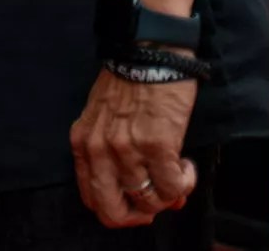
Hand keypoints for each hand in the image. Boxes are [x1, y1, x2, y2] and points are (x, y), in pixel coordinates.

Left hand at [69, 69, 197, 227]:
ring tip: (177, 173)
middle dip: (140, 215)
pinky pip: (173, 186)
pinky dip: (185, 183)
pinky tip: (186, 166)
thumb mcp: (103, 119)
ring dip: (169, 195)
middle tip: (158, 200)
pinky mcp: (157, 145)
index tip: (138, 201)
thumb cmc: (127, 84)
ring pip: (150, 202)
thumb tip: (149, 194)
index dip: (120, 210)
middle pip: (113, 212)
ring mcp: (127, 149)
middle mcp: (99, 150)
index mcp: (82, 143)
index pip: (92, 199)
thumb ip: (115, 156)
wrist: (147, 53)